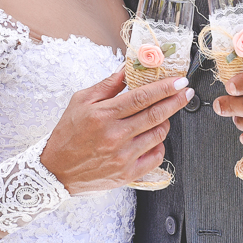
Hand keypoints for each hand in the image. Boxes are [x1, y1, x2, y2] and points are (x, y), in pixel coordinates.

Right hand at [41, 70, 192, 194]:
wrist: (56, 170)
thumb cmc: (67, 134)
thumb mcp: (81, 101)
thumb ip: (108, 84)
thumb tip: (128, 68)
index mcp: (103, 115)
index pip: (142, 97)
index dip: (165, 87)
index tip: (179, 81)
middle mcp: (115, 136)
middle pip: (155, 114)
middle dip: (176, 100)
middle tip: (186, 92)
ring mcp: (123, 157)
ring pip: (158, 134)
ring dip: (166, 121)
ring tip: (163, 114)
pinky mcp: (127, 173)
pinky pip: (155, 157)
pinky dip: (159, 144)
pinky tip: (153, 137)